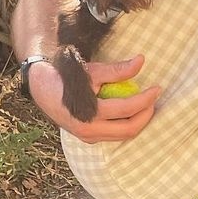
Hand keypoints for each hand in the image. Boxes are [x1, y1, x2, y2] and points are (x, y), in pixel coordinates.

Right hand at [28, 53, 161, 142]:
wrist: (40, 87)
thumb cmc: (66, 76)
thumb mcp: (92, 71)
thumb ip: (117, 70)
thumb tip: (141, 61)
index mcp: (90, 115)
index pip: (127, 110)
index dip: (146, 99)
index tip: (157, 88)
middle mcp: (89, 131)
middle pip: (129, 130)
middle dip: (146, 115)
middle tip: (154, 100)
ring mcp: (87, 137)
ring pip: (122, 136)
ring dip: (137, 122)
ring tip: (145, 106)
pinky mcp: (87, 137)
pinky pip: (113, 135)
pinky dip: (125, 125)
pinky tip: (130, 112)